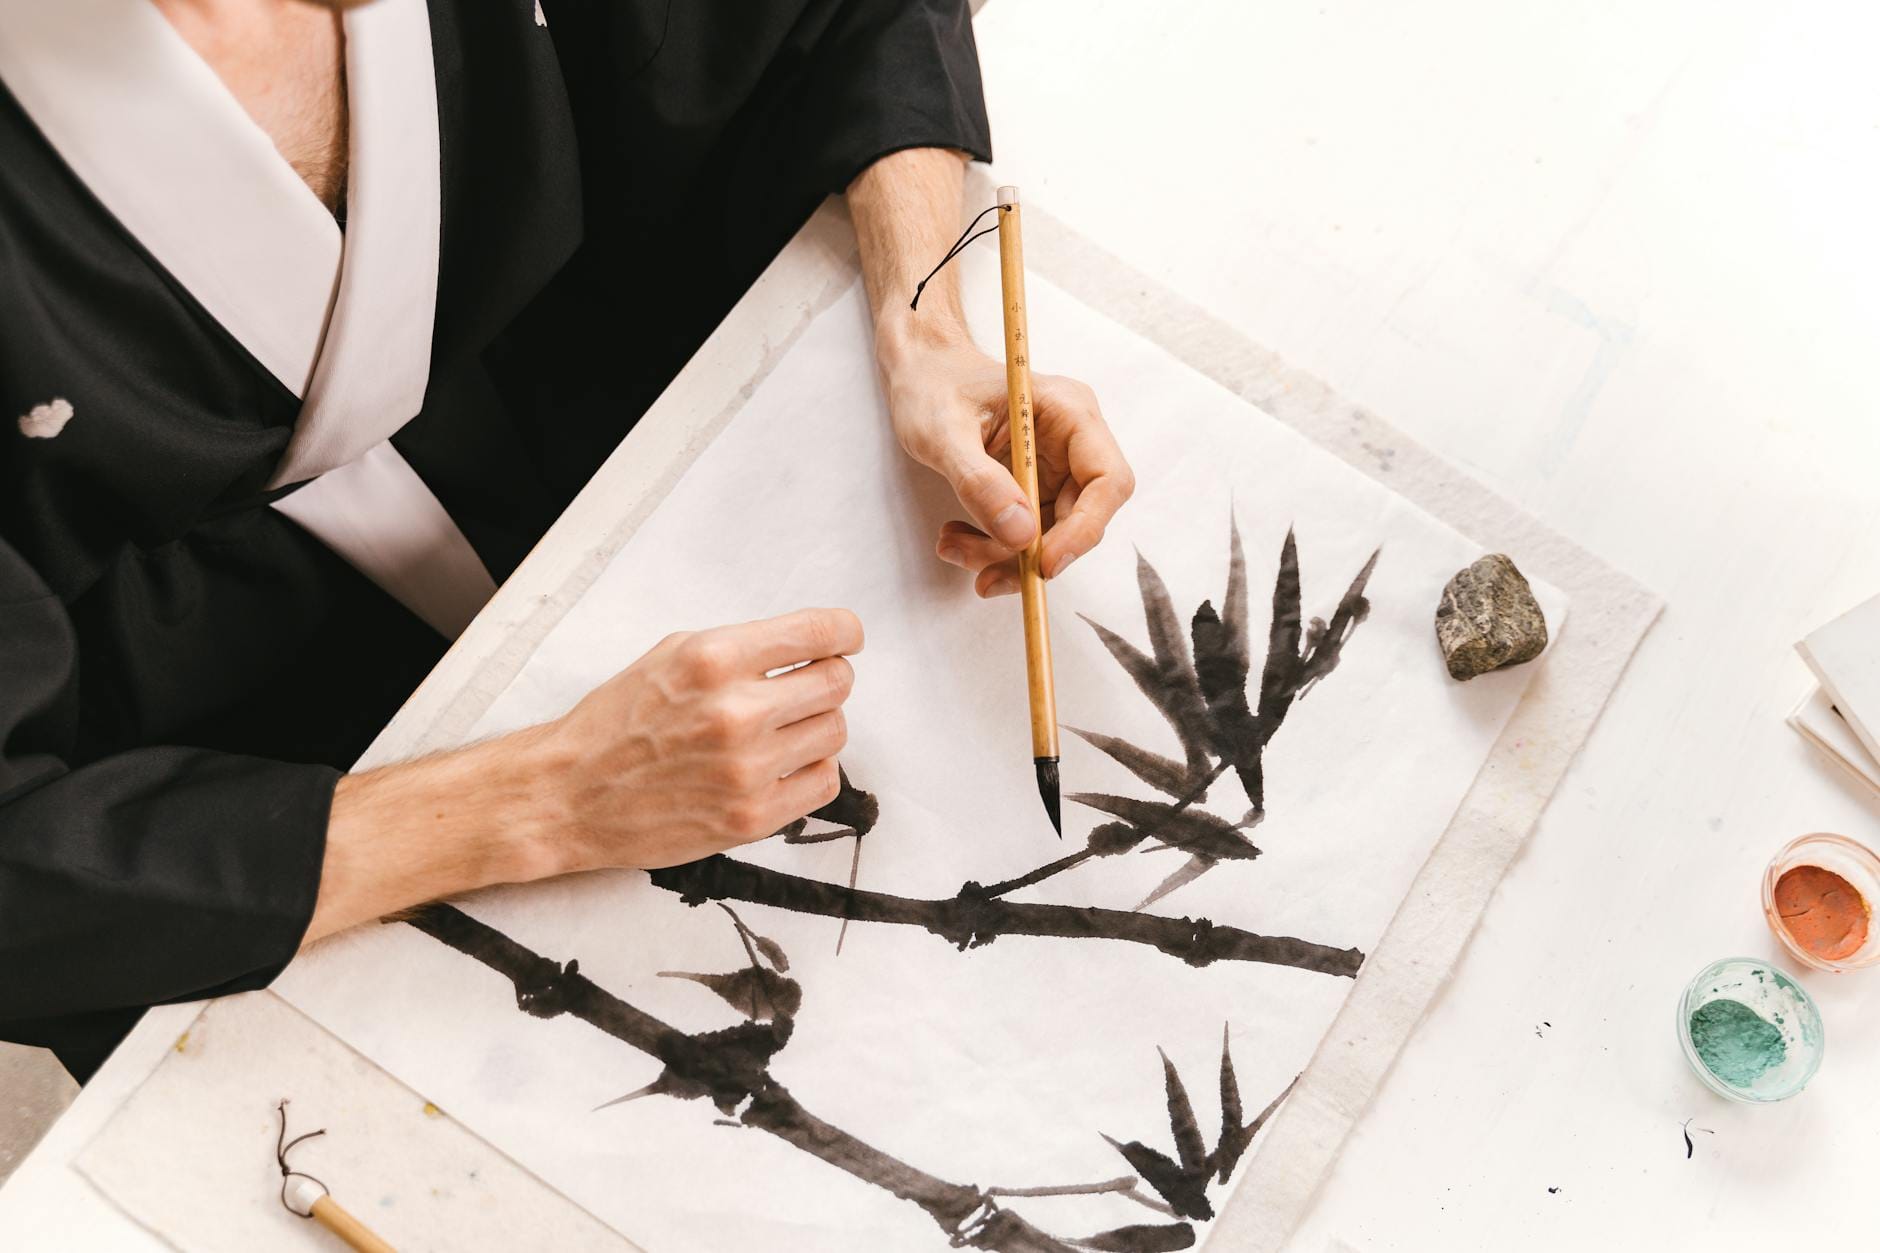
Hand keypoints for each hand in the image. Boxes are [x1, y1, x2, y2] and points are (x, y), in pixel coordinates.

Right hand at [541, 608, 863, 869]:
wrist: (570, 794)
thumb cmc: (619, 720)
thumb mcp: (672, 654)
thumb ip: (743, 648)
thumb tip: (813, 645)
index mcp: (715, 658)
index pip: (820, 633)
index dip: (844, 634)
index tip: (844, 640)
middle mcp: (736, 711)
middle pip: (836, 683)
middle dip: (828, 679)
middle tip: (804, 688)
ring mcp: (747, 769)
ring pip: (835, 732)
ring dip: (817, 726)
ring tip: (781, 730)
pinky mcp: (752, 817)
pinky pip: (825, 783)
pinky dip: (812, 769)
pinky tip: (782, 765)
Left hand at [878, 320, 1133, 597]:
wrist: (920, 372)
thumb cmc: (932, 386)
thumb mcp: (943, 432)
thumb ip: (979, 482)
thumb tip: (1020, 534)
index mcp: (1069, 412)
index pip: (1107, 480)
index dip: (1085, 529)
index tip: (1044, 563)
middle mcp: (1073, 442)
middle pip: (1081, 518)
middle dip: (1034, 554)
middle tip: (986, 576)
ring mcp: (1055, 467)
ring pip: (1051, 535)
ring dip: (1005, 557)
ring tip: (952, 547)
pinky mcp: (1033, 488)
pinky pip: (1026, 533)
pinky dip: (993, 547)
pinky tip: (957, 540)